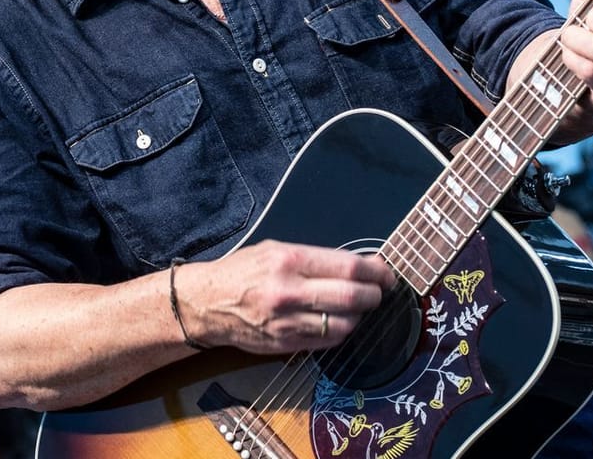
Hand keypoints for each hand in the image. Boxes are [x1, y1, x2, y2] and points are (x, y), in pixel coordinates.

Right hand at [175, 240, 396, 353]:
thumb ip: (316, 258)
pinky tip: (338, 320)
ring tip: (356, 306)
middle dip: (374, 294)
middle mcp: (289, 291)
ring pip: (345, 324)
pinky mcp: (287, 344)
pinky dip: (341, 331)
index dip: (375, 271)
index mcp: (288, 260)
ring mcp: (288, 322)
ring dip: (359, 316)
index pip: (347, 268)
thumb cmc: (243, 271)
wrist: (207, 303)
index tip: (386, 272)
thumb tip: (359, 266)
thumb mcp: (276, 249)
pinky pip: (328, 341)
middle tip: (379, 291)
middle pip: (352, 297)